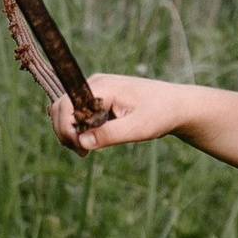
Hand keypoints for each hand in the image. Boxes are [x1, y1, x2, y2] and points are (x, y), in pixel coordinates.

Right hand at [54, 73, 189, 156]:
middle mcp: (95, 84)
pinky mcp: (99, 98)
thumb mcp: (138, 128)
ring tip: (85, 150)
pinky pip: (77, 112)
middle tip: (82, 153)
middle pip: (61, 106)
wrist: (177, 105)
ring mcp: (96, 89)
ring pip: (66, 110)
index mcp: (103, 86)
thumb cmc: (161, 114)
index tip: (79, 148)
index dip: (65, 128)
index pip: (67, 104)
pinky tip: (89, 142)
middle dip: (65, 132)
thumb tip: (82, 141)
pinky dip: (77, 128)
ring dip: (70, 131)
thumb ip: (110, 134)